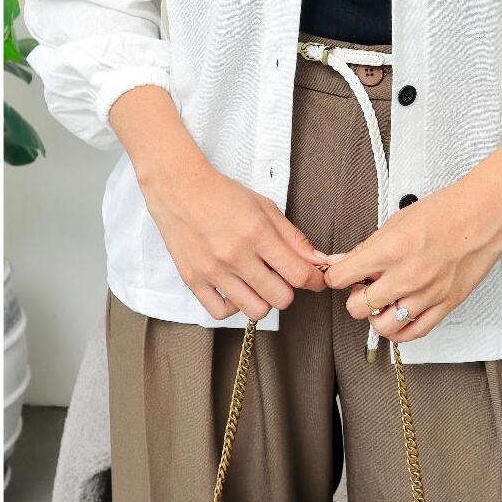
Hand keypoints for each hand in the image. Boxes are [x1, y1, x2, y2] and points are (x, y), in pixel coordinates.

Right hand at [110, 86, 326, 321]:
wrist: (179, 188)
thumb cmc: (224, 195)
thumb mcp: (265, 208)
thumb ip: (294, 237)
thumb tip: (321, 260)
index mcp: (258, 233)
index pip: (299, 274)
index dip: (315, 280)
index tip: (316, 279)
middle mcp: (236, 256)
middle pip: (281, 298)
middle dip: (289, 289)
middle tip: (282, 276)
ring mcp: (213, 271)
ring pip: (255, 310)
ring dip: (264, 300)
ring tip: (259, 283)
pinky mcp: (193, 280)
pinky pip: (221, 313)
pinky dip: (234, 306)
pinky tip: (236, 290)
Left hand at [323, 105, 501, 342]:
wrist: (484, 215)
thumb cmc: (446, 211)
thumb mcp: (397, 220)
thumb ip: (369, 246)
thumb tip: (345, 260)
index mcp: (390, 249)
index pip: (342, 276)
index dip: (336, 276)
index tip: (340, 273)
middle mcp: (406, 276)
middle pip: (358, 307)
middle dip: (355, 297)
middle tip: (361, 286)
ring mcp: (426, 295)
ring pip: (383, 326)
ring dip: (375, 315)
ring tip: (381, 301)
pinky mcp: (445, 305)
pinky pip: (413, 333)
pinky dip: (400, 330)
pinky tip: (398, 316)